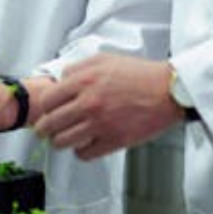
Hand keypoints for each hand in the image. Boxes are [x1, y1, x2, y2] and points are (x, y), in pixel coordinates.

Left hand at [34, 53, 182, 159]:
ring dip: (60, 141)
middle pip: (50, 123)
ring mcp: (100, 124)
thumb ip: (78, 68)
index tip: (46, 111)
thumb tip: (60, 80)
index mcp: (85, 80)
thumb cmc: (140, 74)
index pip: (47, 100)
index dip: (44, 107)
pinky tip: (84, 144)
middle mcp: (89, 102)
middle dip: (44, 128)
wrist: (167, 91)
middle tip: (45, 130)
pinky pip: (84, 154)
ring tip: (63, 139)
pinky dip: (80, 151)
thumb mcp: (104, 59)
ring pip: (63, 141)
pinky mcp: (113, 140)